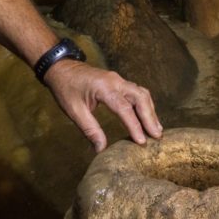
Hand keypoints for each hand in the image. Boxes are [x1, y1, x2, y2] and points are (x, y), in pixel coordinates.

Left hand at [43, 60, 162, 152]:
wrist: (61, 68)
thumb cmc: (65, 88)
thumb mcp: (74, 111)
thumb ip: (90, 129)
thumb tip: (101, 150)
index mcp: (104, 88)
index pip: (124, 108)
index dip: (134, 125)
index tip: (141, 141)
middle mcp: (115, 81)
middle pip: (140, 97)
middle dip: (150, 117)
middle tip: (157, 136)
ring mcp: (119, 80)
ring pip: (141, 93)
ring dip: (150, 111)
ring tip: (156, 130)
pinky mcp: (119, 82)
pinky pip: (137, 92)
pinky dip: (145, 105)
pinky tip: (148, 118)